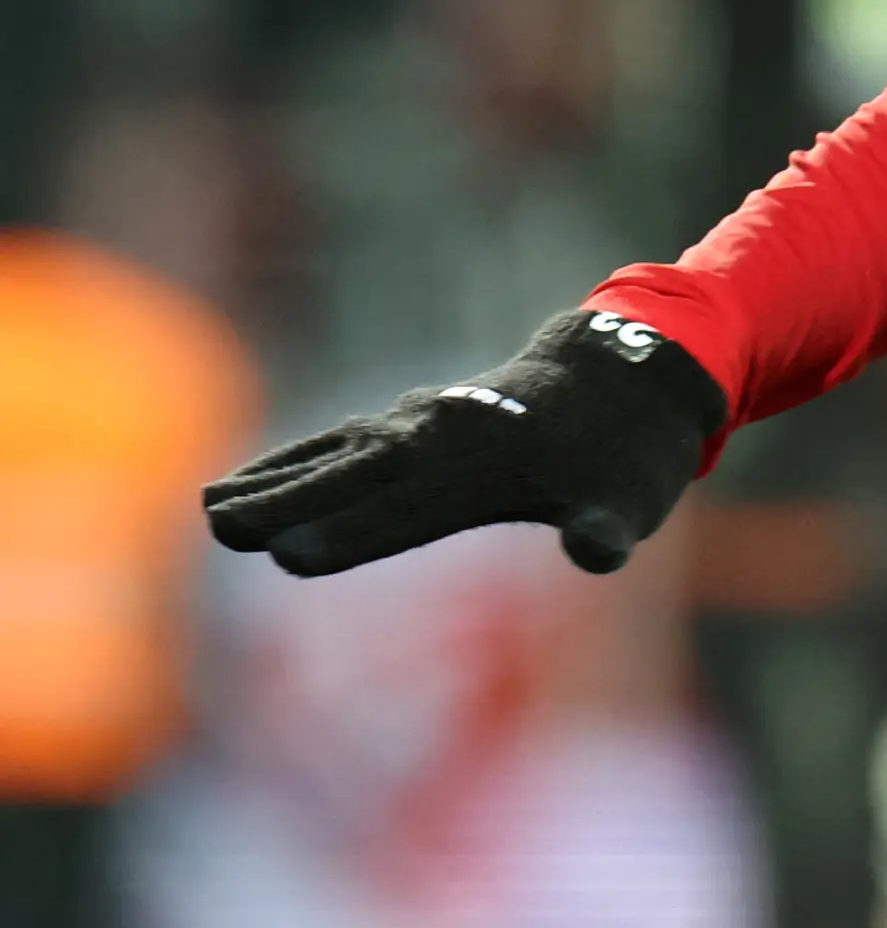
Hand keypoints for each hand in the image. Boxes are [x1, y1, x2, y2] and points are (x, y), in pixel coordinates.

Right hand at [204, 310, 726, 576]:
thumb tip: (601, 550)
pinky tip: (239, 483)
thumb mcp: (633, 499)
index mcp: (496, 468)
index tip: (293, 556)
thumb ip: (609, 528)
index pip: (413, 510)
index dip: (355, 533)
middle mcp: (449, 439)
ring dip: (277, 477)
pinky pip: (338, 438)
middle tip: (225, 530)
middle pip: (359, 476)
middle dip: (294, 502)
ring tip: (213, 509)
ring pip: (338, 452)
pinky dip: (291, 457)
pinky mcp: (408, 418)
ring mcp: (423, 422)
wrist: (623, 371)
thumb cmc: (628, 455)